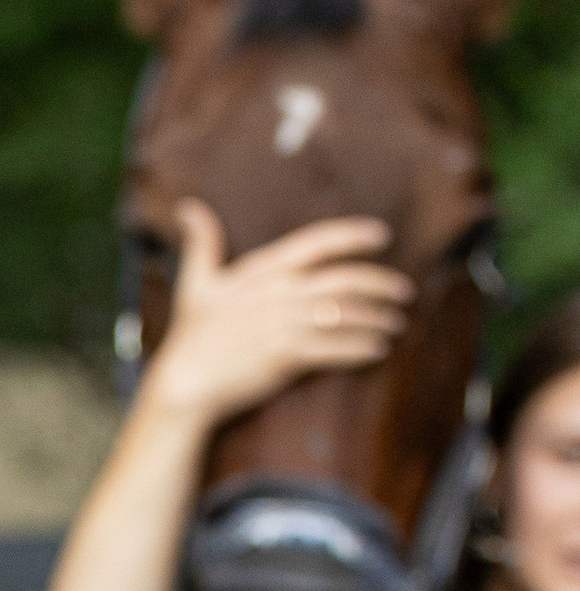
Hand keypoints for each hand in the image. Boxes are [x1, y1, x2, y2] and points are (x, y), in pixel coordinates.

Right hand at [141, 199, 413, 430]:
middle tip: (404, 292)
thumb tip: (188, 208)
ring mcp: (284, 323)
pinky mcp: (287, 355)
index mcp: (263, 270)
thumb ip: (202, 244)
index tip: (383, 235)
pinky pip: (337, 347)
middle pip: (345, 280)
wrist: (186, 382)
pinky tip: (377, 350)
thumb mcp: (196, 284)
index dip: (354, 235)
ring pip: (346, 313)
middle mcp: (279, 292)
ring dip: (377, 319)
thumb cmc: (192, 335)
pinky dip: (362, 348)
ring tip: (395, 325)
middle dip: (381, 284)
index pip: (318, 242)